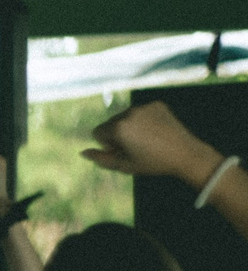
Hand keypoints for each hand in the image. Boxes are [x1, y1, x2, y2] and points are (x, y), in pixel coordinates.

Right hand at [84, 99, 215, 182]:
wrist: (186, 154)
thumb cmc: (153, 163)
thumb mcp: (124, 165)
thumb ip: (100, 158)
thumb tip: (83, 152)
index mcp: (118, 128)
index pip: (97, 132)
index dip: (108, 145)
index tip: (123, 152)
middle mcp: (129, 113)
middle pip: (111, 122)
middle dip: (117, 134)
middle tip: (136, 147)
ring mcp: (144, 107)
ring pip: (126, 116)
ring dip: (130, 126)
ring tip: (147, 139)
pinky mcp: (157, 104)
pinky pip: (141, 112)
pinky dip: (144, 120)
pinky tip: (156, 131)